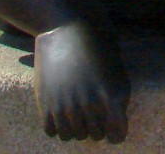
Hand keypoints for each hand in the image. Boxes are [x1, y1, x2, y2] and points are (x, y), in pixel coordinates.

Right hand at [34, 20, 129, 142]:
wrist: (64, 28)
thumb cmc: (94, 46)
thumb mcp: (115, 69)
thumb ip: (118, 98)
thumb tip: (115, 125)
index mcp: (112, 95)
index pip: (117, 135)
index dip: (116, 132)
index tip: (112, 126)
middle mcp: (91, 104)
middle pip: (95, 136)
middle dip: (95, 126)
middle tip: (91, 110)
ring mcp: (67, 106)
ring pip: (72, 136)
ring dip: (75, 127)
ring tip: (75, 109)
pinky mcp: (46, 104)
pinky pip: (52, 132)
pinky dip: (56, 125)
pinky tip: (59, 109)